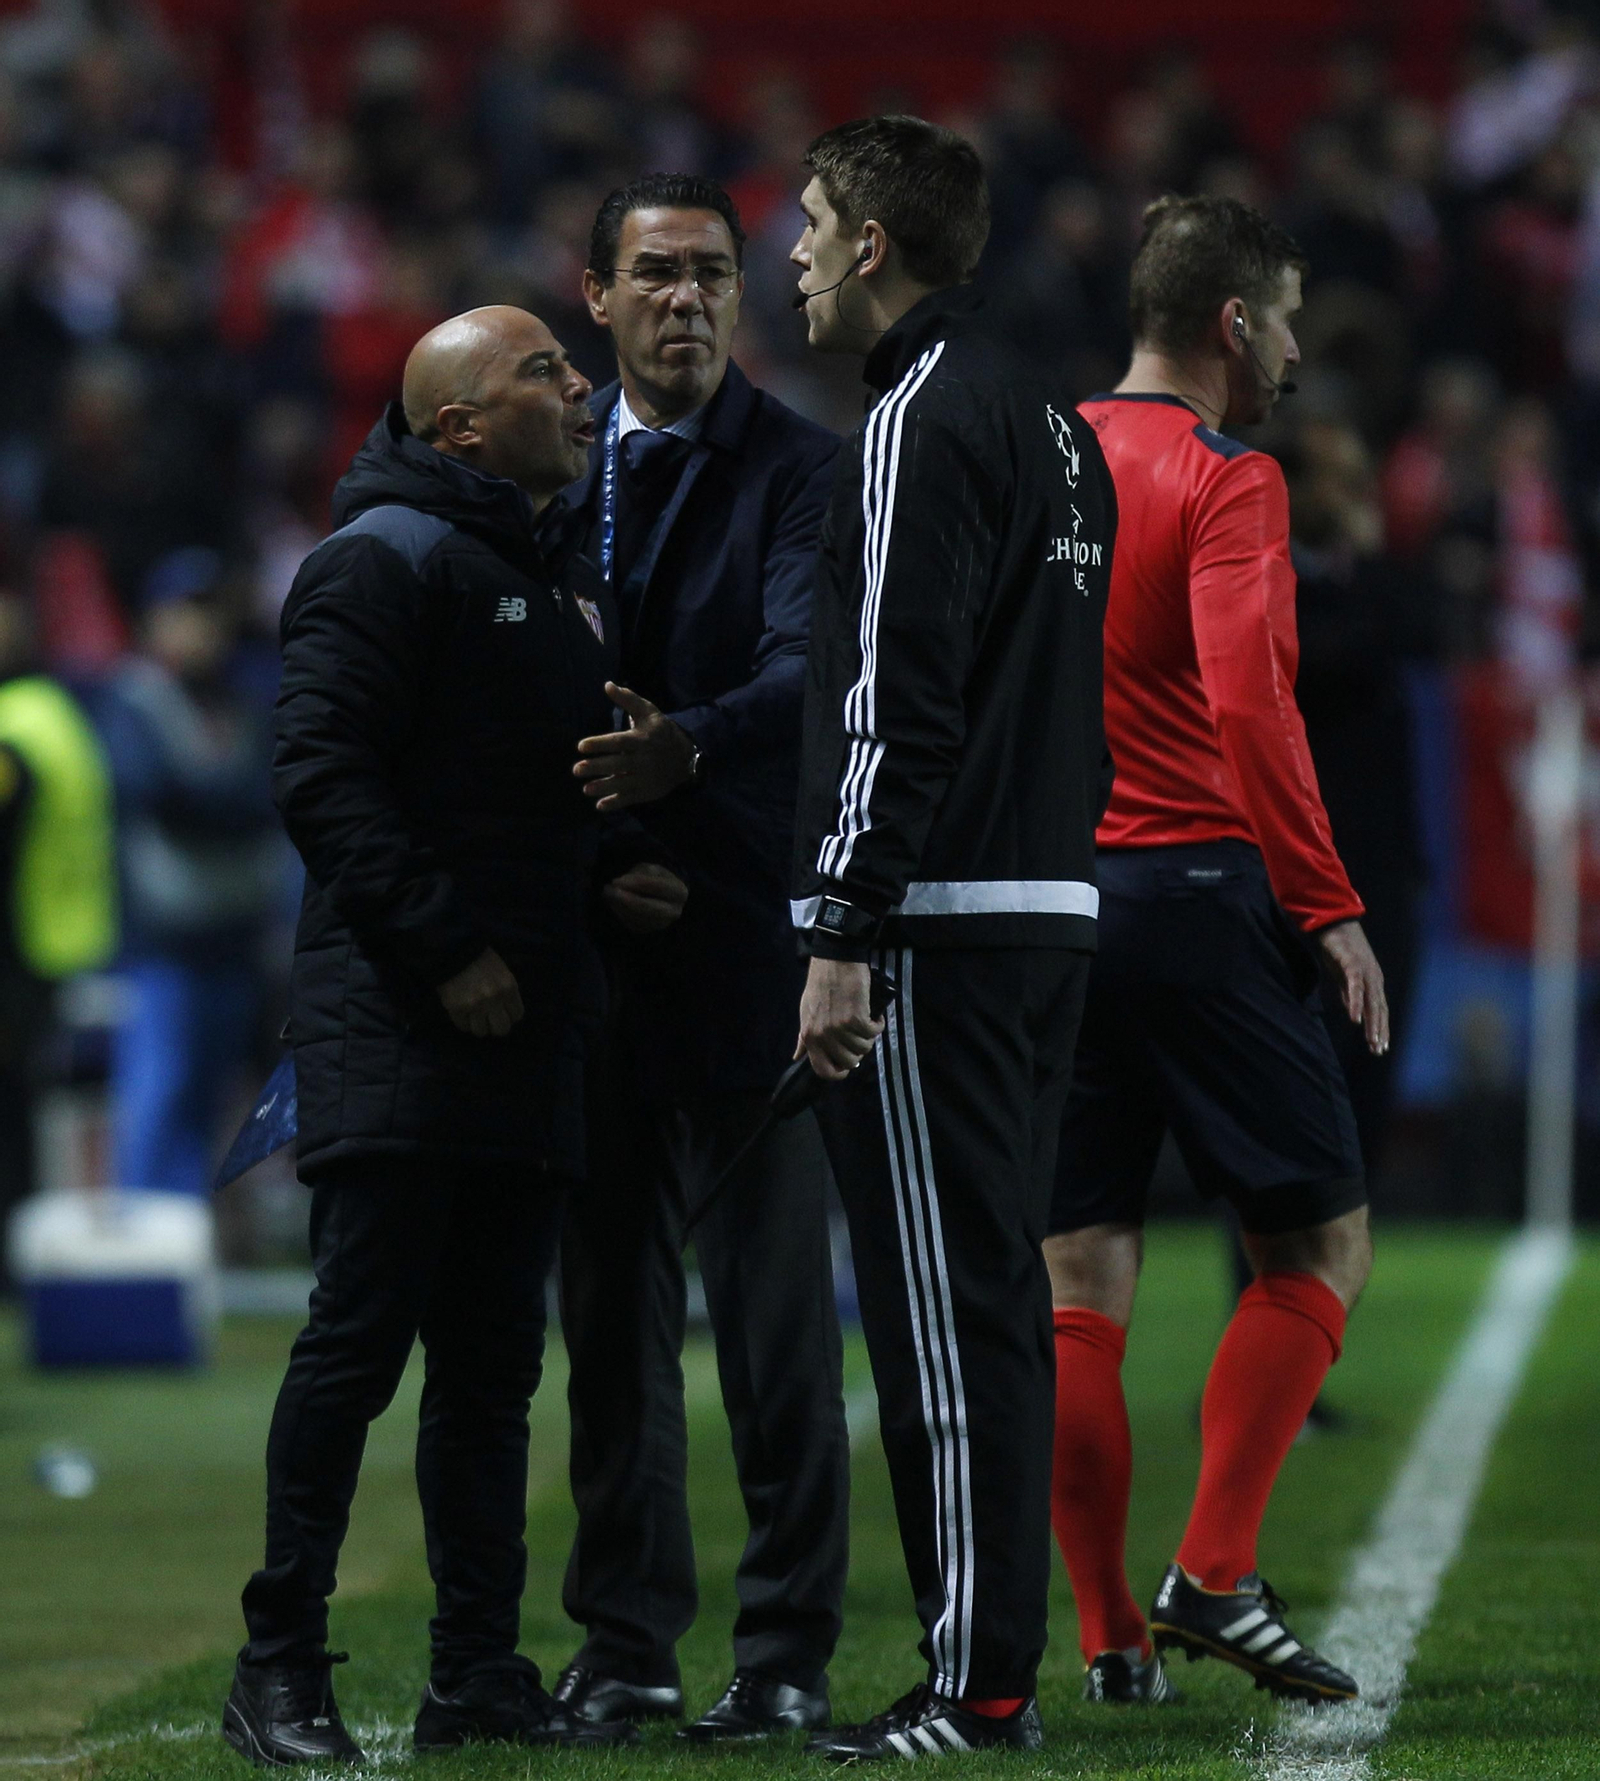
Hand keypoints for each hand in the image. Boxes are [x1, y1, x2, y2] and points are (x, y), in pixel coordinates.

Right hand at [438, 946, 523, 1037]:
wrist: (454, 949)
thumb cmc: (480, 958)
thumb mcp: (502, 972)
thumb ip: (506, 991)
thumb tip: (506, 1011)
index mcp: (509, 988)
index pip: (517, 1015)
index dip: (509, 1016)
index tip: (502, 1012)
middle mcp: (494, 1000)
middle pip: (501, 1029)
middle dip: (495, 1025)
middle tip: (489, 1019)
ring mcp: (475, 1006)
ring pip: (481, 1031)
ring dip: (478, 1025)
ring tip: (473, 1016)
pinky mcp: (457, 1009)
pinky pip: (463, 1026)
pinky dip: (463, 1021)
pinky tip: (462, 1012)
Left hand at [574, 683, 697, 810]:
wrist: (685, 756)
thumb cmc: (660, 731)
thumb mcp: (648, 712)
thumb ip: (627, 700)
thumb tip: (607, 685)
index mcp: (641, 739)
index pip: (618, 741)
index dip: (600, 744)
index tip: (581, 746)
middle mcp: (644, 759)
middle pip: (618, 764)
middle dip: (597, 767)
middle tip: (576, 769)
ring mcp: (646, 777)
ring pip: (623, 783)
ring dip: (604, 787)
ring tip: (585, 789)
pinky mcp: (648, 791)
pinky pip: (631, 798)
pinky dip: (616, 803)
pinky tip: (600, 805)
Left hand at [603, 862, 688, 933]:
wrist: (660, 894)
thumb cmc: (655, 878)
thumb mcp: (650, 869)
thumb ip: (638, 875)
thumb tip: (620, 884)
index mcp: (679, 892)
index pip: (658, 887)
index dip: (636, 883)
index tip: (616, 880)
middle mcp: (674, 911)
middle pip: (650, 908)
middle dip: (628, 900)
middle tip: (609, 891)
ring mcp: (663, 924)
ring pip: (639, 919)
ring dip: (620, 906)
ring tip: (607, 893)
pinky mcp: (649, 930)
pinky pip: (633, 925)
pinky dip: (620, 913)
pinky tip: (612, 903)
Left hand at [796, 956, 885, 1080]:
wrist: (835, 960)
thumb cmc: (820, 985)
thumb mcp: (806, 1012)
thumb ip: (804, 1037)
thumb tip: (797, 1056)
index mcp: (809, 1036)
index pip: (824, 1070)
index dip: (839, 1073)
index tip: (847, 1067)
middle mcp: (824, 1035)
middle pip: (849, 1061)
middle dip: (858, 1052)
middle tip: (859, 1036)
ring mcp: (840, 1028)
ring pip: (864, 1048)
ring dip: (869, 1037)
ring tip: (866, 1022)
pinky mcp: (857, 1018)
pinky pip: (874, 1032)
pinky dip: (878, 1025)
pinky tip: (875, 1016)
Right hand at [1316, 919, 1388, 1055]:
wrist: (1331, 920)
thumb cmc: (1337, 947)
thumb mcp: (1342, 975)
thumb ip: (1348, 993)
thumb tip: (1353, 1012)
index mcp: (1372, 981)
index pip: (1379, 1009)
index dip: (1380, 1028)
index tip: (1380, 1047)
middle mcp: (1373, 977)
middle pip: (1379, 1009)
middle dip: (1379, 1031)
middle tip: (1378, 1051)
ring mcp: (1364, 971)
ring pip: (1371, 1002)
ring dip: (1372, 1023)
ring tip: (1371, 1042)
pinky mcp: (1351, 964)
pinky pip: (1355, 988)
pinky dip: (1355, 1004)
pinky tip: (1354, 1019)